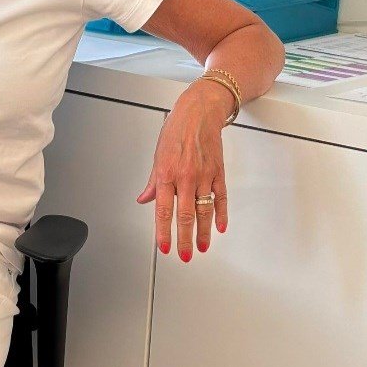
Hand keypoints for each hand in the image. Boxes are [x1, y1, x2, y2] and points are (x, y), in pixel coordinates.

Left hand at [135, 81, 229, 259]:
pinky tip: (219, 227)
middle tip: (185, 255)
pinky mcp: (218, 172)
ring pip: (205, 211)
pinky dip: (221, 214)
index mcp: (167, 174)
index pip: (163, 210)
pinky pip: (221, 197)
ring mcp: (204, 176)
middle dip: (185, 239)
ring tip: (202, 247)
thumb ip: (153, 182)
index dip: (163, 232)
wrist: (200, 112)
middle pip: (186, 215)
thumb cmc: (177, 130)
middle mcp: (186, 177)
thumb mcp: (158, 155)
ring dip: (204, 232)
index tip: (164, 247)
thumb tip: (144, 199)